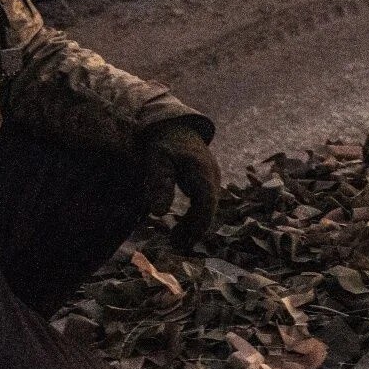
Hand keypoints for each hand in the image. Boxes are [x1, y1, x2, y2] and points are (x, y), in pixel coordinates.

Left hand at [142, 121, 222, 252]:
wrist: (173, 124)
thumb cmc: (162, 142)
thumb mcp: (156, 161)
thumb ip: (159, 185)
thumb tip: (159, 214)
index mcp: (201, 170)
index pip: (207, 203)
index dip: (198, 224)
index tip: (185, 241)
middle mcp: (212, 174)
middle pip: (209, 207)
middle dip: (195, 228)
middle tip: (176, 244)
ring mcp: (211, 176)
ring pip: (208, 205)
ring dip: (195, 223)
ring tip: (176, 238)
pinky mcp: (207, 178)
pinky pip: (205, 201)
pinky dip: (195, 215)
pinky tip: (181, 225)